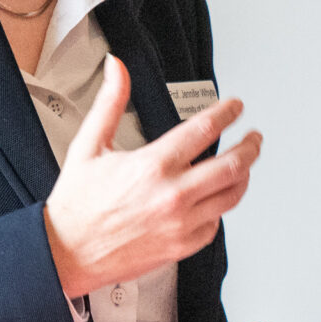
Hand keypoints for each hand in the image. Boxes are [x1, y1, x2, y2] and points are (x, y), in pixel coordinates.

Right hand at [44, 57, 260, 296]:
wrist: (66, 252)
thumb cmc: (76, 204)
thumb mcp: (90, 145)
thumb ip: (110, 102)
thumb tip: (116, 68)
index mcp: (153, 165)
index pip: (205, 129)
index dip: (227, 113)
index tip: (235, 107)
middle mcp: (172, 195)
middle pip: (232, 165)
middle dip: (250, 147)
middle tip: (254, 138)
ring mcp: (180, 224)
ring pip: (231, 196)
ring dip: (243, 177)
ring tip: (244, 166)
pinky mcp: (181, 247)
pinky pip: (215, 225)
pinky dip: (220, 209)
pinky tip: (216, 199)